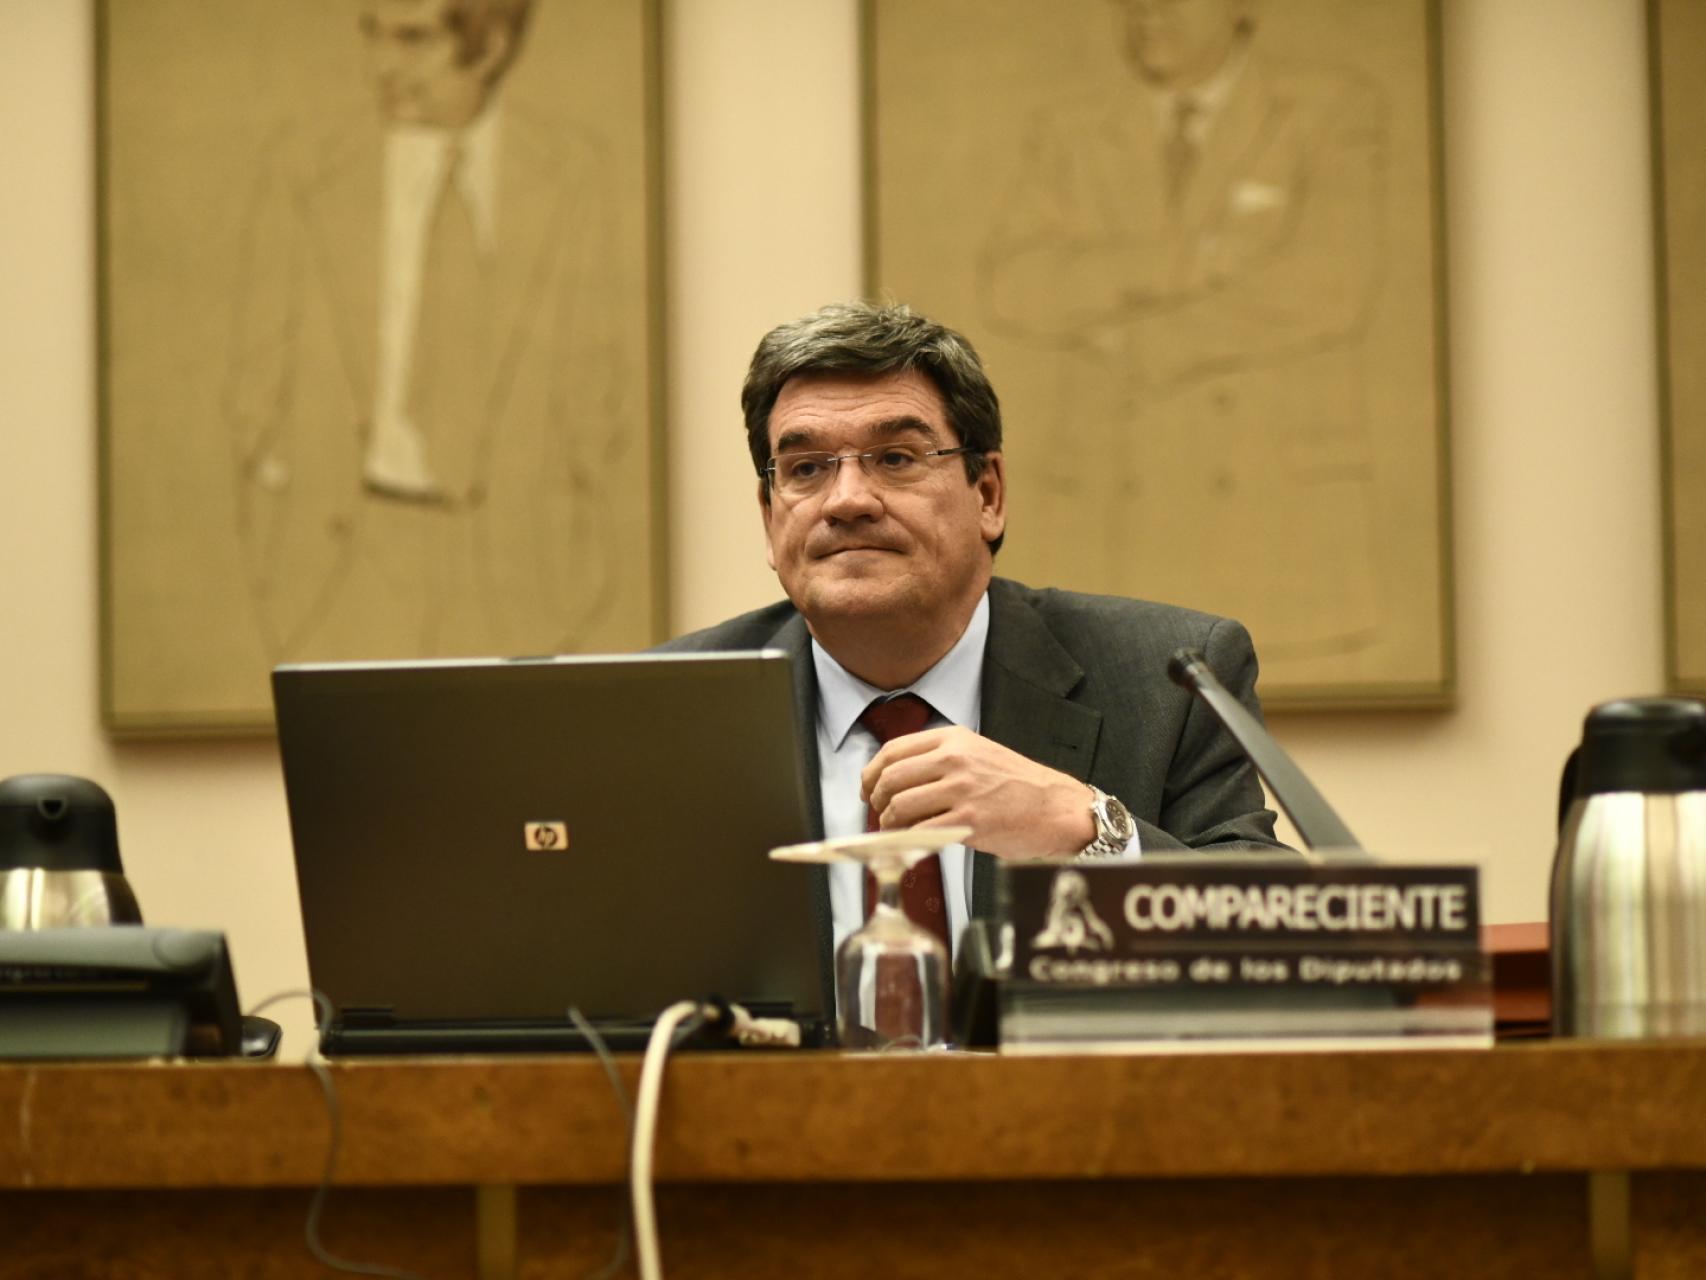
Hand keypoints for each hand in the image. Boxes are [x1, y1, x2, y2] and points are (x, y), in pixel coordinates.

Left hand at [860, 726, 1095, 860]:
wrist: (1057, 808)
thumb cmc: (1019, 786)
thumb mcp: (978, 755)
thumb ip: (940, 761)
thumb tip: (896, 781)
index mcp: (953, 740)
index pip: (893, 750)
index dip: (871, 773)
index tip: (868, 790)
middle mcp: (954, 759)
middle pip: (890, 778)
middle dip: (877, 801)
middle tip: (880, 814)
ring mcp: (962, 789)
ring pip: (900, 805)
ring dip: (889, 824)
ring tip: (896, 832)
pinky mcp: (969, 820)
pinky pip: (921, 830)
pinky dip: (908, 840)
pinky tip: (912, 843)